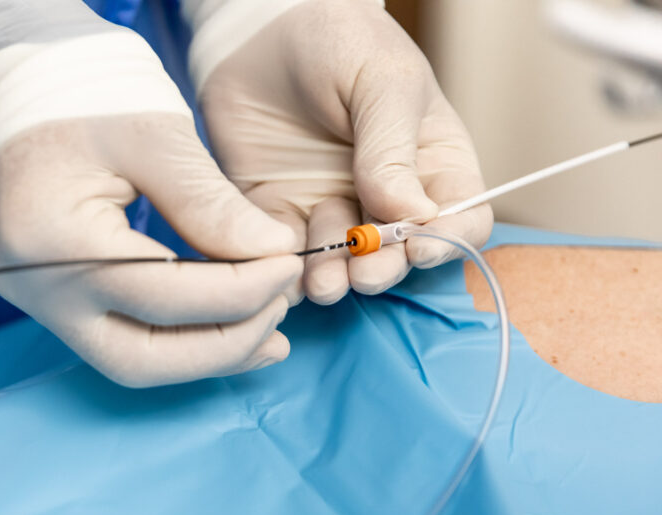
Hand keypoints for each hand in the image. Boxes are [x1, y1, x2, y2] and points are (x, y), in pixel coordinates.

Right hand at [0, 0, 302, 386]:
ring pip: (129, 362)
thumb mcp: (150, 136)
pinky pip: (117, 340)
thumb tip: (274, 252)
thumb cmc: (76, 98)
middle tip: (280, 310)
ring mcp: (37, 303)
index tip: (288, 263)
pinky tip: (225, 326)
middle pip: (140, 358)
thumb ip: (209, 202)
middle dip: (223, 345)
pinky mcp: (49, 302)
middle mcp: (35, 289)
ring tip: (266, 333)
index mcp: (54, 239)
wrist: (9, 96)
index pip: (163, 295)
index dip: (239, 291)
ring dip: (203, 356)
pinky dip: (176, 340)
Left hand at [188, 0, 492, 303]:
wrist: (259, 28)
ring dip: (338, 279)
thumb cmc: (338, 41)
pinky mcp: (280, 213)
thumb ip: (394, 148)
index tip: (422, 247)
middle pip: (399, 253)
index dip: (449, 240)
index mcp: (431, 162)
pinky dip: (287, 271)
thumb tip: (410, 214)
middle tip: (365, 271)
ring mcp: (332, 207)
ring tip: (326, 281)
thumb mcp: (382, 82)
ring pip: (343, 263)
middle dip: (385, 268)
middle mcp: (386, 195)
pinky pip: (287, 254)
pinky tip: (283, 270)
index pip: (461, 217)